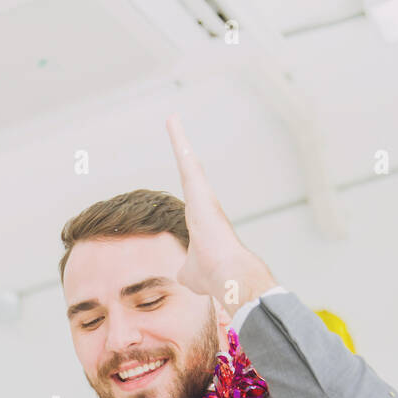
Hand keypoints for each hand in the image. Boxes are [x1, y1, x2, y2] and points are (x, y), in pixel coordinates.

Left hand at [165, 114, 275, 311]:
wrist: (226, 275)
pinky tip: (172, 124)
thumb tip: (184, 275)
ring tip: (171, 121)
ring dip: (179, 140)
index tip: (184, 162)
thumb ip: (186, 269)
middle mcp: (204, 203)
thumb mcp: (191, 273)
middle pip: (190, 171)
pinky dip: (179, 142)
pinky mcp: (201, 191)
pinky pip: (187, 161)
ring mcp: (203, 196)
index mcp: (201, 219)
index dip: (187, 179)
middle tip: (174, 126)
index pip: (191, 194)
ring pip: (189, 162)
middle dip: (182, 148)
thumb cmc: (212, 276)